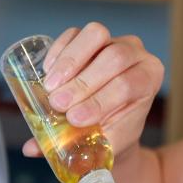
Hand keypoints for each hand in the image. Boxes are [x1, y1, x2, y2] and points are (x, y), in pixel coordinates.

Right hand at [26, 22, 162, 158]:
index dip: (100, 101)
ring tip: (49, 87)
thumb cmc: (112, 132)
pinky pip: (74, 33)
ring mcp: (112, 39)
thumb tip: (33, 148)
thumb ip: (75, 146)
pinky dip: (58, 50)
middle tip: (58, 104)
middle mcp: (136, 54)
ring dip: (70, 61)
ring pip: (95, 36)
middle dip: (82, 83)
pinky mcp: (88, 36)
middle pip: (114, 57)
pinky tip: (47, 71)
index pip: (128, 84)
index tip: (75, 118)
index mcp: (149, 77)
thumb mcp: (103, 144)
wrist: (111, 121)